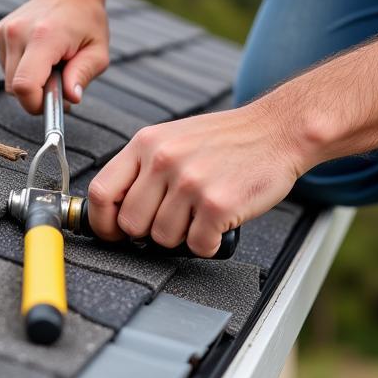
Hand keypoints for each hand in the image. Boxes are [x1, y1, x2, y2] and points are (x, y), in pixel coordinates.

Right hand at [0, 0, 109, 113]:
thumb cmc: (86, 20)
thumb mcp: (98, 50)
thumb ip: (83, 74)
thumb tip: (70, 98)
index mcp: (44, 36)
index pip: (25, 85)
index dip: (36, 105)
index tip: (54, 104)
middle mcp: (18, 32)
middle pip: (15, 88)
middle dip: (37, 96)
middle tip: (61, 83)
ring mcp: (5, 31)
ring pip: (9, 81)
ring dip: (31, 83)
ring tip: (53, 65)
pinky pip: (7, 68)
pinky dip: (23, 70)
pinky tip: (41, 56)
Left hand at [86, 101, 305, 256]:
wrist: (276, 130)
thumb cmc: (226, 139)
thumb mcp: (172, 138)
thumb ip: (143, 168)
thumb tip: (114, 210)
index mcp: (146, 143)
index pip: (101, 192)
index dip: (102, 222)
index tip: (113, 233)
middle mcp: (164, 160)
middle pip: (130, 224)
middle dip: (149, 231)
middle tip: (174, 219)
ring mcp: (190, 182)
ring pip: (162, 239)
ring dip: (183, 236)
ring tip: (201, 213)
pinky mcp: (218, 205)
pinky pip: (197, 247)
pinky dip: (209, 243)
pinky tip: (219, 223)